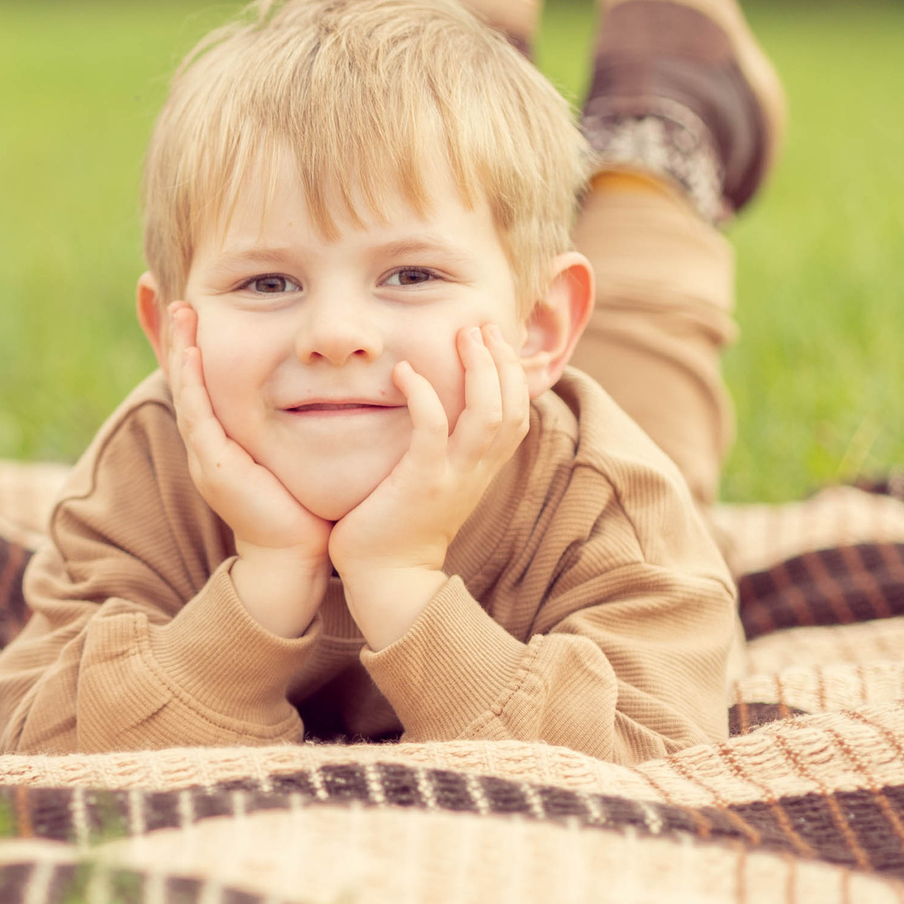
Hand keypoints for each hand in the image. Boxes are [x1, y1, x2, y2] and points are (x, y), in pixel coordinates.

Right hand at [163, 302, 331, 636]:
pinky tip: (191, 352)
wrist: (297, 558)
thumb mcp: (295, 455)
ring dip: (180, 351)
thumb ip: (298, 424)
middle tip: (182, 301)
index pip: (205, 387)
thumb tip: (320, 390)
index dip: (198, 350)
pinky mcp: (213, 466)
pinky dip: (191, 380)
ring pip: (186, 392)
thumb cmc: (305, 509)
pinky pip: (196, 414)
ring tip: (182, 313)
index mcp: (224, 443)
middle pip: (187, 384)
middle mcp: (209, 446)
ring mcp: (206, 456)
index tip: (200, 313)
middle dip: (181, 342)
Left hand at [327, 323, 529, 647]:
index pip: (517, 413)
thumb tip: (437, 413)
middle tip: (483, 324)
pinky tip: (406, 371)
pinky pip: (432, 430)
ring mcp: (452, 477)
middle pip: (512, 406)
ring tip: (462, 334)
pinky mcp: (421, 483)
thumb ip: (443, 450)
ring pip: (487, 414)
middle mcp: (475, 471)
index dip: (513, 373)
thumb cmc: (398, 526)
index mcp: (481, 469)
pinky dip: (425, 396)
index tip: (495, 337)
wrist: (386, 579)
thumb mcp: (432, 482)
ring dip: (479, 370)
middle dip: (502, 361)